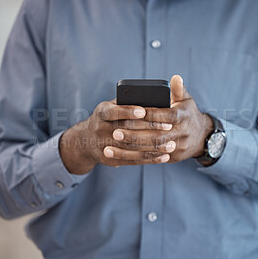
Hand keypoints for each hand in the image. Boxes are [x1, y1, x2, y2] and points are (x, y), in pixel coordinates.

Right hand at [59, 100, 175, 173]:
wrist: (86, 140)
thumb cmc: (108, 118)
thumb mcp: (112, 107)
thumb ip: (127, 103)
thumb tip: (152, 98)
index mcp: (101, 112)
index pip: (113, 112)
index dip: (128, 111)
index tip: (143, 111)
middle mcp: (99, 129)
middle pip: (126, 130)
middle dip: (149, 128)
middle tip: (169, 126)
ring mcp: (103, 146)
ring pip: (131, 147)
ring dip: (153, 147)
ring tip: (171, 144)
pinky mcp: (110, 159)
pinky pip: (133, 160)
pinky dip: (150, 158)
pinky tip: (164, 156)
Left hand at [113, 75, 213, 163]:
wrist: (202, 136)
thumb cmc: (188, 114)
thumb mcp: (186, 100)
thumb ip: (178, 90)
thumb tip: (176, 78)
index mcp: (184, 116)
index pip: (166, 115)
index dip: (151, 115)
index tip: (134, 113)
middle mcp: (183, 133)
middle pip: (157, 135)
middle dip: (135, 135)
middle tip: (116, 132)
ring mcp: (179, 147)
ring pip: (153, 149)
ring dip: (132, 148)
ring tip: (113, 145)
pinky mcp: (174, 157)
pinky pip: (154, 158)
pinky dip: (137, 157)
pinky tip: (121, 155)